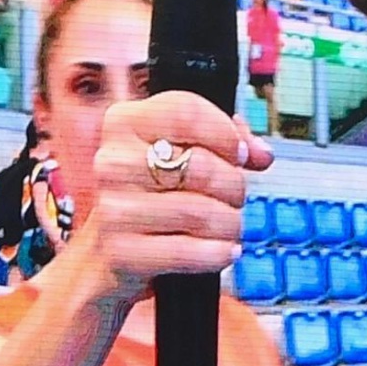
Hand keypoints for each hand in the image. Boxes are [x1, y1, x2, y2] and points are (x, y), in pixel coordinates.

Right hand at [83, 88, 270, 285]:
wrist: (105, 249)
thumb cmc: (148, 193)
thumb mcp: (176, 150)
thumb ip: (223, 138)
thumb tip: (261, 154)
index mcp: (124, 122)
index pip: (186, 111)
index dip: (226, 134)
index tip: (241, 153)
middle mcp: (113, 161)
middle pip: (201, 165)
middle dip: (234, 185)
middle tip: (234, 197)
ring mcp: (114, 208)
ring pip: (201, 212)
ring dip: (230, 223)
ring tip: (228, 226)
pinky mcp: (122, 252)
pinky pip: (189, 252)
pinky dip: (218, 253)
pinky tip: (223, 250)